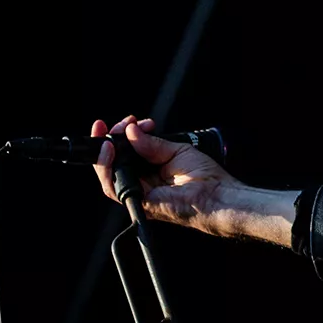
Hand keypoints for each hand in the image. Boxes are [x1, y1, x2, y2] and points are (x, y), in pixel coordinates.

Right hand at [91, 115, 243, 236]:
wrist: (217, 195)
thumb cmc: (205, 177)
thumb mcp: (175, 151)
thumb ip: (151, 143)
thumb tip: (131, 131)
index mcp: (151, 168)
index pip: (127, 152)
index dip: (121, 137)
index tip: (127, 121)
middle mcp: (142, 180)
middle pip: (114, 162)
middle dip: (111, 139)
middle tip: (120, 125)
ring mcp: (139, 192)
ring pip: (108, 174)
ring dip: (104, 153)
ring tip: (112, 136)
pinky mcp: (138, 202)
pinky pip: (113, 187)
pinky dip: (107, 168)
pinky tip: (110, 150)